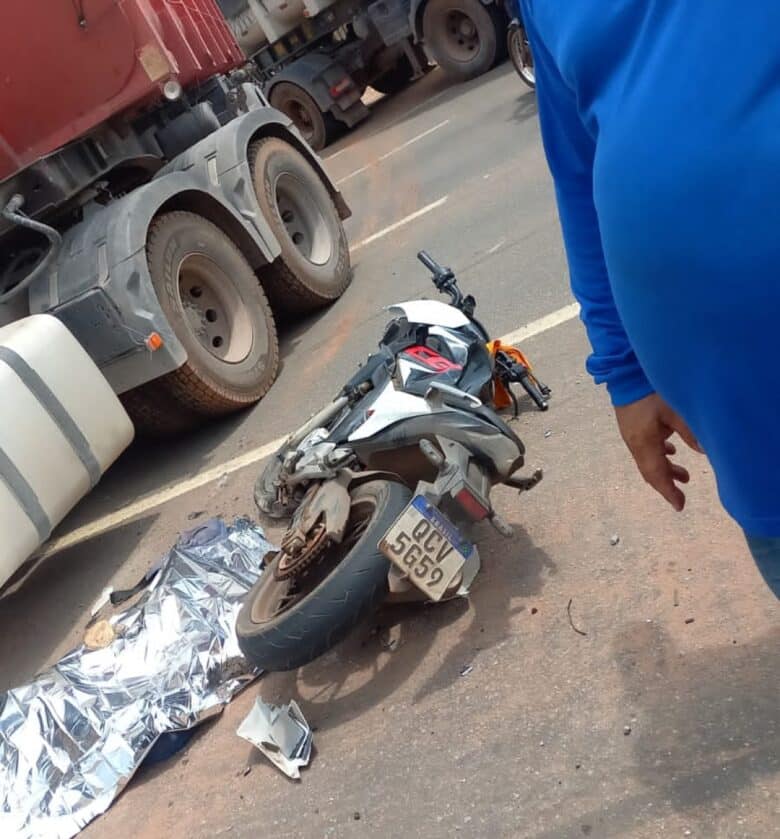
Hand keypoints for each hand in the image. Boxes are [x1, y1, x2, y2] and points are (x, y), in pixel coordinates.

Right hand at [614, 393, 703, 511]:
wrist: (625, 373)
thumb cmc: (650, 392)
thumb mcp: (675, 411)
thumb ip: (689, 432)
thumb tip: (704, 452)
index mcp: (643, 443)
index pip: (656, 474)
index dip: (668, 491)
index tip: (680, 506)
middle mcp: (634, 443)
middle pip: (650, 470)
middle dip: (666, 484)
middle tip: (681, 496)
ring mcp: (631, 434)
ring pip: (648, 459)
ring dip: (665, 469)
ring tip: (684, 475)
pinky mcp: (631, 425)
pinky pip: (645, 447)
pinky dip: (659, 454)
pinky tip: (670, 450)